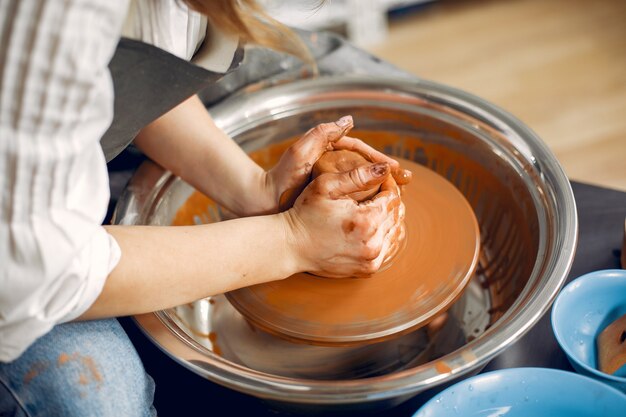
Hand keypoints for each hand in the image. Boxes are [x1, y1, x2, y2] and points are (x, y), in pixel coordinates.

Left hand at [265, 115, 411, 211]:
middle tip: (407, 181)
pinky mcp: (327, 199)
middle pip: (365, 166)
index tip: (395, 168)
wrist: (263, 203)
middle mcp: (330, 165)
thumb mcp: (300, 153)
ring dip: (381, 187)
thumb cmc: (280, 178)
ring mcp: (330, 183)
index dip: (378, 159)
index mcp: (327, 151)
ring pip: (361, 182)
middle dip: (387, 173)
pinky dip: (367, 202)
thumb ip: (321, 134)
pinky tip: (379, 211)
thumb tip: (349, 120)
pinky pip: (352, 199)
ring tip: (399, 195)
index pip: (359, 151)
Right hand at [283, 162, 402, 277]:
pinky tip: (373, 225)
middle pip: (397, 214)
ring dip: (389, 218)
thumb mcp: (326, 186)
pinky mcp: (367, 269)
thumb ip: (358, 175)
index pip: (393, 197)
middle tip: (376, 190)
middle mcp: (373, 243)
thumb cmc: (305, 212)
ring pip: (395, 231)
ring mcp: (371, 260)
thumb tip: (386, 168)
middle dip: (389, 200)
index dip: (388, 184)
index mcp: (366, 221)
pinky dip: (384, 236)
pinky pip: (387, 248)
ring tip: (373, 207)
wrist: (291, 246)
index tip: (378, 178)